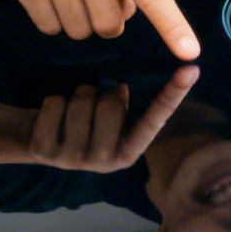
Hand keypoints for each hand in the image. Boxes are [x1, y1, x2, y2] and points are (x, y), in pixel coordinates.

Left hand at [26, 66, 199, 172]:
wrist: (39, 142)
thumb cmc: (84, 124)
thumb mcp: (109, 119)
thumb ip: (123, 106)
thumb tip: (122, 90)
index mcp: (128, 152)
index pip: (156, 118)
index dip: (173, 93)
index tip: (192, 69)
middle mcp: (105, 162)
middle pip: (111, 103)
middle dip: (101, 91)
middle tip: (93, 101)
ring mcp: (74, 160)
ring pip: (81, 100)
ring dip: (75, 94)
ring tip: (72, 109)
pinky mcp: (45, 153)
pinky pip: (54, 104)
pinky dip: (51, 100)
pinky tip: (51, 118)